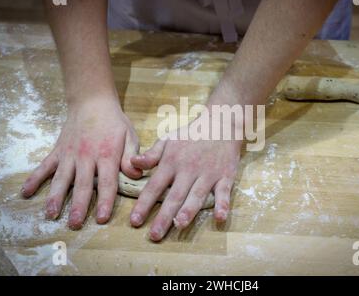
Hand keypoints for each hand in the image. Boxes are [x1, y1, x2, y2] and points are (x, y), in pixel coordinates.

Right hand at [21, 97, 141, 228]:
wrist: (92, 102)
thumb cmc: (114, 122)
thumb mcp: (130, 136)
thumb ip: (132, 157)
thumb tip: (135, 175)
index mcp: (107, 155)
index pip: (107, 182)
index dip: (104, 201)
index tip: (101, 218)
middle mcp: (86, 156)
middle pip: (82, 184)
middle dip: (77, 205)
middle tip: (74, 224)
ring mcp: (69, 154)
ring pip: (61, 178)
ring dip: (55, 197)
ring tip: (50, 214)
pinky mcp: (58, 151)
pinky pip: (45, 166)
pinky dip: (34, 179)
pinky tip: (25, 192)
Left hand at [129, 117, 241, 240]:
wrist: (221, 122)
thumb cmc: (192, 134)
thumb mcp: (168, 140)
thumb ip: (152, 155)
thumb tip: (133, 164)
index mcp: (172, 162)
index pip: (154, 186)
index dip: (144, 204)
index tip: (135, 221)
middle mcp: (188, 170)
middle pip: (174, 196)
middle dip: (163, 216)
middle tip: (154, 235)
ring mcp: (207, 174)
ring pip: (196, 195)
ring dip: (189, 210)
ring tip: (179, 225)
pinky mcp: (225, 176)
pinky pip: (224, 192)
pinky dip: (223, 205)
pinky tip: (220, 218)